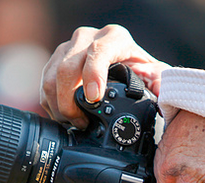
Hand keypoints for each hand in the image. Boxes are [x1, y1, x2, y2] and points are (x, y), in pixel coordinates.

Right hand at [40, 24, 169, 128]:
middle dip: (70, 101)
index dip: (93, 76)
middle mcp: (88, 38)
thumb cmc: (143, 74)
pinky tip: (64, 116)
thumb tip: (157, 90)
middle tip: (81, 123)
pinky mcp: (56, 60)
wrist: (128, 70)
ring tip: (73, 123)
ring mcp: (69, 48)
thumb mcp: (157, 77)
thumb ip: (159, 82)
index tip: (94, 99)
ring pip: (51, 76)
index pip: (97, 52)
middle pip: (67, 67)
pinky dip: (50, 104)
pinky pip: (45, 83)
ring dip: (58, 105)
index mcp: (115, 38)